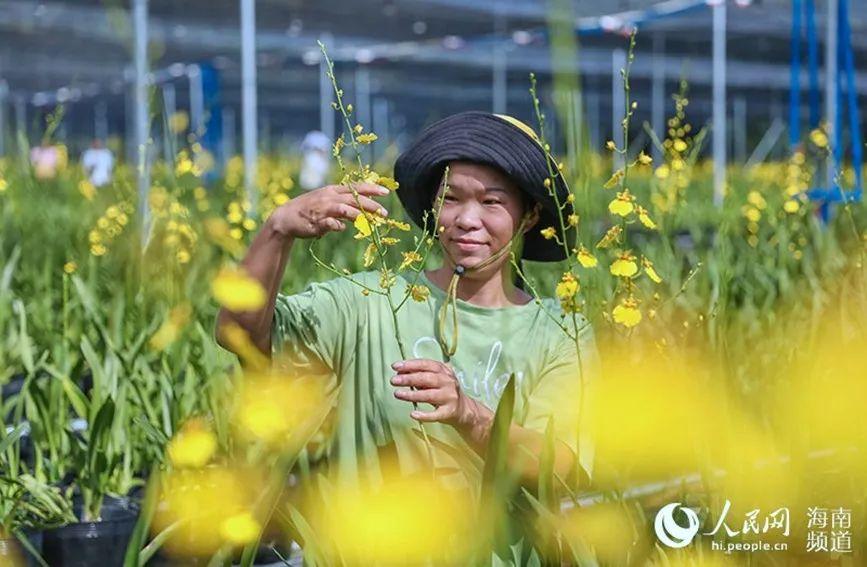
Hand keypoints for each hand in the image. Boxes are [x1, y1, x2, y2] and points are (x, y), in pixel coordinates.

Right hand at [269, 182, 389, 238]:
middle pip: (354, 199)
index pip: (355, 187)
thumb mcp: (326, 201)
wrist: (285, 217)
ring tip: (371, 222)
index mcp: (333, 190)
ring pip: (345, 209)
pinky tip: (342, 228)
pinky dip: (338, 226)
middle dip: (371, 205)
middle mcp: (329, 197)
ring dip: (359, 215)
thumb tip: (361, 210)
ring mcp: (323, 209)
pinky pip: (330, 223)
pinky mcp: (316, 222)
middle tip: (385, 213)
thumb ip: (343, 204)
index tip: (386, 192)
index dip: (371, 188)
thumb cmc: (309, 210)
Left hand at [390, 359, 490, 435]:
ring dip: (412, 394)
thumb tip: (401, 374)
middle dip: (409, 378)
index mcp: (444, 371)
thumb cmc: (444, 391)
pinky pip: (435, 414)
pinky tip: (413, 414)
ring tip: (397, 394)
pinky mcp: (449, 412)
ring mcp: (450, 397)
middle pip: (426, 378)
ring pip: (429, 395)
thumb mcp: (436, 379)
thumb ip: (421, 375)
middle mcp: (448, 382)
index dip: (410, 365)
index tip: (395, 366)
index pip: (426, 364)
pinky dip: (424, 415)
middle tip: (394, 380)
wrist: (464, 409)